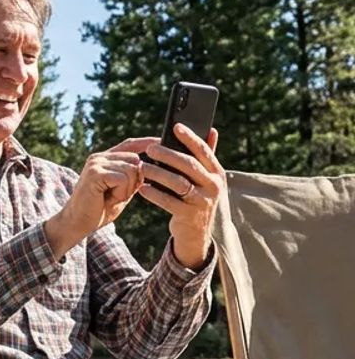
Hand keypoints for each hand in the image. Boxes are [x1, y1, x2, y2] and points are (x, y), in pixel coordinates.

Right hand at [45, 137, 158, 258]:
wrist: (77, 222)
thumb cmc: (99, 209)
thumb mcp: (122, 191)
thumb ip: (133, 178)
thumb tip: (152, 166)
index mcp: (105, 159)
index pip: (130, 144)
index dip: (146, 142)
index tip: (162, 142)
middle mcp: (99, 157)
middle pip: (135, 159)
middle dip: (135, 180)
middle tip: (119, 195)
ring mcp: (96, 163)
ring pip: (131, 169)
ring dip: (127, 189)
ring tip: (112, 197)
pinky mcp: (95, 173)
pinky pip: (123, 178)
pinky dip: (121, 192)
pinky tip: (109, 198)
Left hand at [137, 125, 225, 268]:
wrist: (196, 233)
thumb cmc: (196, 197)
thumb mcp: (205, 178)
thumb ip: (207, 156)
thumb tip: (212, 129)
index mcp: (217, 173)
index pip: (204, 151)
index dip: (190, 138)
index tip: (175, 126)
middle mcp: (214, 186)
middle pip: (189, 165)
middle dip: (168, 154)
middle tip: (150, 149)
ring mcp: (203, 201)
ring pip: (177, 182)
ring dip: (157, 173)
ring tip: (142, 167)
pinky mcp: (189, 215)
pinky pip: (168, 201)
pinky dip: (154, 193)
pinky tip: (142, 188)